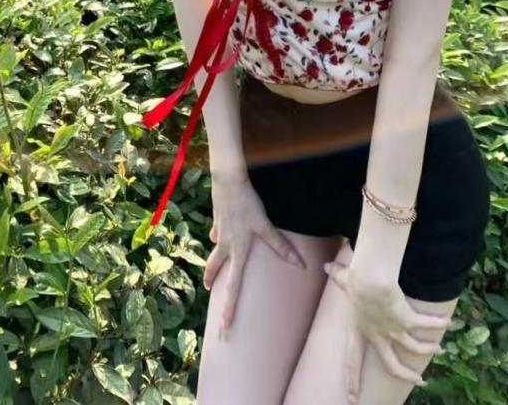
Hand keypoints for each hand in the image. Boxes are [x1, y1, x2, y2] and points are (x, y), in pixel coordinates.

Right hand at [204, 176, 306, 332]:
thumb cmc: (247, 205)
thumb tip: (299, 265)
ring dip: (213, 261)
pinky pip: (218, 232)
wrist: (228, 181)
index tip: (225, 326)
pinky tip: (219, 234)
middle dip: (212, 280)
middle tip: (208, 290)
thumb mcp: (265, 226)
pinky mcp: (218, 218)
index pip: (233, 286)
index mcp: (237, 251)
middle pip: (215, 268)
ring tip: (212, 268)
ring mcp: (220, 231)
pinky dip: (219, 236)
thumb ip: (280, 246)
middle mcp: (225, 245)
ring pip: (215, 250)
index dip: (229, 307)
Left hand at [323, 256, 446, 402]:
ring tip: (438, 349)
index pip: (352, 361)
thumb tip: (325, 264)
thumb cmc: (356, 279)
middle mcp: (378, 335)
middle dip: (406, 375)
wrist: (371, 279)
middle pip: (392, 365)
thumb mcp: (342, 279)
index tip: (351, 399)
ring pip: (414, 347)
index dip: (351, 380)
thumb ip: (336, 274)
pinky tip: (448, 322)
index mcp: (359, 330)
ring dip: (428, 348)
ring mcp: (393, 330)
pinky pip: (425, 324)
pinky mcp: (407, 321)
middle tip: (419, 381)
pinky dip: (437, 323)